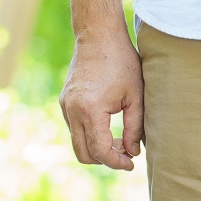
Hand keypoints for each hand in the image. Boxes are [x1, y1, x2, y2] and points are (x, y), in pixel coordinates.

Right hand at [59, 25, 143, 170]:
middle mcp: (72, 111)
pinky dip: (89, 135)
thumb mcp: (135, 96)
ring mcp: (65, 106)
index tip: (131, 164)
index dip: (116, 162)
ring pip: (77, 143)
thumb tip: (133, 152)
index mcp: (90, 110)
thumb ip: (134, 127)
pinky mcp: (64, 102)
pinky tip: (108, 128)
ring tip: (120, 140)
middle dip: (105, 159)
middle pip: (83, 153)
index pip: (100, 150)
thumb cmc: (123, 63)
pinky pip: (75, 129)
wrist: (99, 36)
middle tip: (126, 154)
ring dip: (96, 148)